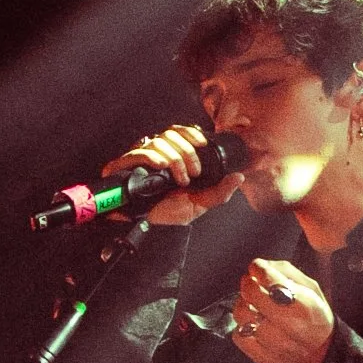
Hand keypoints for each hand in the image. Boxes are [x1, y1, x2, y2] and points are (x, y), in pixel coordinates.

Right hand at [99, 123, 245, 226]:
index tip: (202, 144)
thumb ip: (219, 192)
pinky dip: (152, 156)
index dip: (190, 133)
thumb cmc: (170, 214)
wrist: (148, 230)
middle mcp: (156, 154)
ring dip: (174, 158)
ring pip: (157, 141)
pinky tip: (162, 166)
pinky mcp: (124, 167)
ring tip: (180, 179)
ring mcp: (140, 159)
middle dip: (186, 151)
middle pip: (170, 134)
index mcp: (172, 157)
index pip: (179, 131)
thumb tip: (239, 177)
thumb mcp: (199, 203)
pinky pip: (138, 152)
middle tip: (195, 173)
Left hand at [231, 257, 333, 362]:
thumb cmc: (315, 319)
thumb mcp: (312, 290)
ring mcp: (275, 344)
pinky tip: (252, 324)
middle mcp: (290, 325)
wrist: (322, 356)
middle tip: (250, 282)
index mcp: (304, 305)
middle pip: (253, 294)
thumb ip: (287, 272)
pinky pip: (239, 336)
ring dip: (242, 304)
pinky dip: (241, 327)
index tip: (257, 268)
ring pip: (242, 315)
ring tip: (251, 304)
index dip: (259, 269)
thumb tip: (262, 265)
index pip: (271, 279)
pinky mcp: (263, 358)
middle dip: (247, 283)